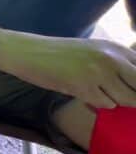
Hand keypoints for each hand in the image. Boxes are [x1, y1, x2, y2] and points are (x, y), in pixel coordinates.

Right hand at [0, 29, 135, 107]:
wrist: (27, 52)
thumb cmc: (60, 55)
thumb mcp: (94, 53)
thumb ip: (119, 66)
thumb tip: (133, 89)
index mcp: (117, 48)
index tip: (129, 91)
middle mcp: (112, 58)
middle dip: (134, 98)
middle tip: (120, 99)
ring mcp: (98, 71)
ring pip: (127, 100)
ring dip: (114, 102)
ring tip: (96, 93)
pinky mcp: (84, 85)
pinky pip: (105, 105)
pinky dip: (97, 104)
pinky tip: (84, 95)